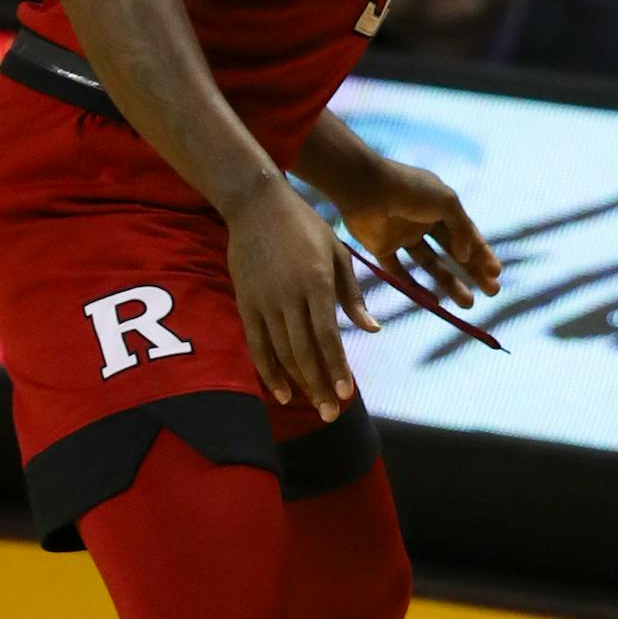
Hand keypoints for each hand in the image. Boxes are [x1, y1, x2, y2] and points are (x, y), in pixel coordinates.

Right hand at [224, 177, 376, 422]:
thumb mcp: (338, 253)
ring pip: (281, 353)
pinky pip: (256, 346)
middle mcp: (289, 296)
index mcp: (317, 282)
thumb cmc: (306, 226)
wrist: (257, 204)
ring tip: (315, 407)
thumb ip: (353, 295)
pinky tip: (282, 393)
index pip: (327, 336)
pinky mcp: (245, 304)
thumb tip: (372, 330)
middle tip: (333, 414)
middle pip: (305, 353)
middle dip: (321, 386)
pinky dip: (268, 372)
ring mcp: (263, 302)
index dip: (337, 368)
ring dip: (299, 384)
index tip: (349, 394)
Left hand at [336, 158, 501, 310]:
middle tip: (492, 292)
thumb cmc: (411, 189)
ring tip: (469, 304)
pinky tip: (434, 303)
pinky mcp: (382, 248)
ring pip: (431, 265)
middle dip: (473, 272)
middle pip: (453, 252)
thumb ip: (462, 229)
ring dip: (451, 283)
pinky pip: (400, 273)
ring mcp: (403, 236)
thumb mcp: (447, 203)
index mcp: (442, 206)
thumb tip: (467, 255)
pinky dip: (415, 288)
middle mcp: (424, 221)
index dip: (483, 253)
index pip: (467, 233)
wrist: (366, 187)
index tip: (496, 273)